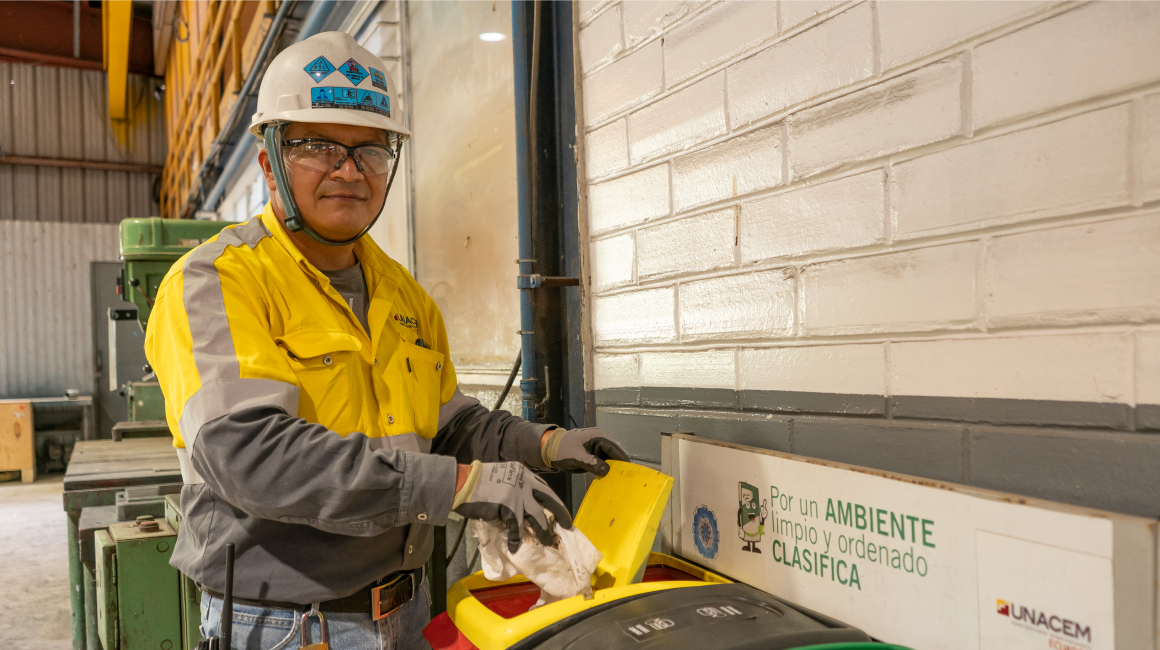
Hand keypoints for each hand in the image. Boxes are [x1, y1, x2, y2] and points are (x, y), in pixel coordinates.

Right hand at [453, 461, 571, 551]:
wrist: (462, 483)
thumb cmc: (477, 482)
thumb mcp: (502, 478)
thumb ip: (515, 487)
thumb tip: (524, 507)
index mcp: (523, 473)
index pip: (544, 488)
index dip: (554, 501)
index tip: (560, 512)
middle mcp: (524, 481)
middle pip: (549, 499)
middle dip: (560, 514)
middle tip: (567, 525)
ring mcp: (518, 494)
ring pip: (536, 516)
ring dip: (543, 531)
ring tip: (548, 541)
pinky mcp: (509, 506)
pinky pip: (516, 526)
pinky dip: (516, 538)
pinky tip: (515, 546)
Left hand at [541, 427, 628, 476]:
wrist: (549, 450)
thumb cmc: (562, 450)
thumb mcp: (576, 456)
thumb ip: (591, 463)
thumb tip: (607, 471)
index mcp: (598, 436)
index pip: (614, 448)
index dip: (622, 459)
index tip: (630, 471)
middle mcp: (600, 442)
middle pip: (614, 454)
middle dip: (620, 465)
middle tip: (628, 479)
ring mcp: (597, 450)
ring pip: (609, 460)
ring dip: (613, 470)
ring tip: (622, 482)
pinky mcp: (593, 457)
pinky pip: (603, 464)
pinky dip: (606, 471)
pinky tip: (610, 481)